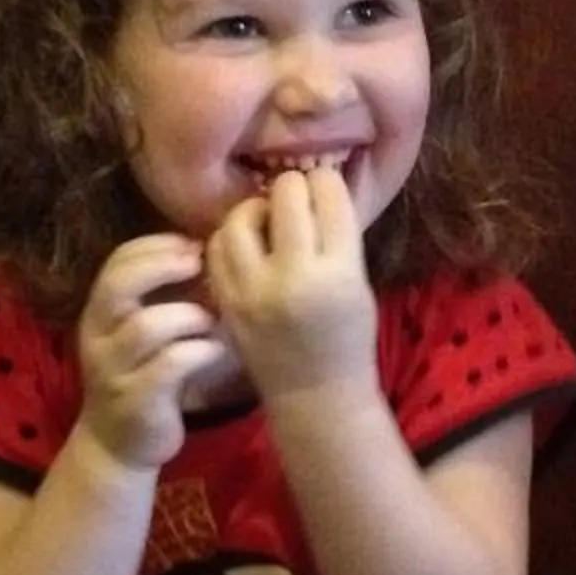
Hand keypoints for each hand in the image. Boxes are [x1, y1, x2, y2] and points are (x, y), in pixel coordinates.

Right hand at [74, 233, 238, 472]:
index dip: (155, 245)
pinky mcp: (136, 401)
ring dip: (188, 314)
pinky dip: (199, 351)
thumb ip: (161, 296)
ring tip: (212, 319)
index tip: (192, 244)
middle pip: (117, 285)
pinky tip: (216, 351)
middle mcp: (97, 337)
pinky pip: (168, 366)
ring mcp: (113, 371)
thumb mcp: (142, 331)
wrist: (118, 445)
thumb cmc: (142, 376)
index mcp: (99, 312)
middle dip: (162, 266)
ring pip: (146, 326)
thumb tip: (205, 251)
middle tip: (199, 264)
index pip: (117, 261)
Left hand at [205, 165, 378, 408]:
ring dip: (256, 208)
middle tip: (295, 196)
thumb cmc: (347, 337)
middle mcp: (295, 277)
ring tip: (267, 218)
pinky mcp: (227, 302)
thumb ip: (340, 235)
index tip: (324, 187)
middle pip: (286, 195)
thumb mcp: (358, 282)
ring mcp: (254, 290)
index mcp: (340, 272)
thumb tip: (321, 180)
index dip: (326, 182)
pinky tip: (246, 243)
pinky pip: (217, 248)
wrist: (315, 395)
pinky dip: (231, 237)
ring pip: (242, 217)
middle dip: (292, 186)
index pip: (329, 195)